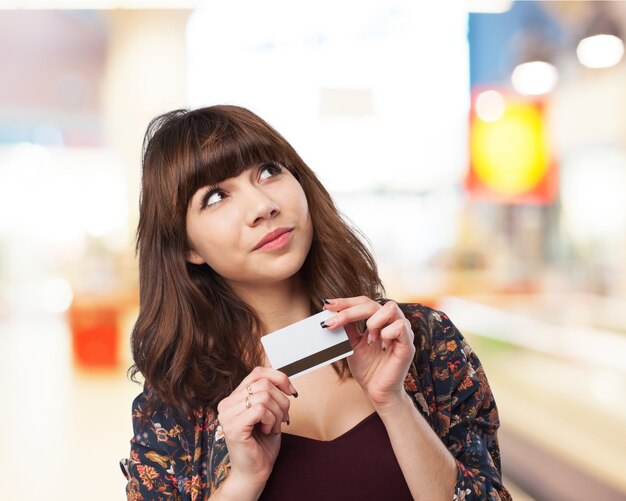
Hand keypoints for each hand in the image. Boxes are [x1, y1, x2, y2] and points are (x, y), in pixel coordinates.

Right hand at [216, 367, 295, 492]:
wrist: (255, 471)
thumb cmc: (262, 444)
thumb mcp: (270, 412)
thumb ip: (271, 394)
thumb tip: (285, 382)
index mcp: (234, 397)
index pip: (258, 372)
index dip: (279, 378)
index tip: (291, 392)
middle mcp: (226, 403)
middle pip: (264, 384)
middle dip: (282, 401)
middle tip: (282, 418)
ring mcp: (227, 415)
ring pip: (264, 396)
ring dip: (277, 413)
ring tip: (273, 426)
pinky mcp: (233, 427)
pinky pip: (261, 409)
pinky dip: (271, 420)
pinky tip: (267, 430)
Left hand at [323, 297, 414, 408]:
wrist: (376, 392)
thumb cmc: (367, 368)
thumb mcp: (352, 343)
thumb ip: (347, 327)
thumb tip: (332, 312)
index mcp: (379, 320)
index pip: (364, 302)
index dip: (346, 302)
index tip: (327, 306)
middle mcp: (392, 322)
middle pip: (372, 303)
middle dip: (350, 311)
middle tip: (333, 322)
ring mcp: (402, 332)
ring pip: (390, 308)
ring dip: (373, 321)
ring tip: (368, 339)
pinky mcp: (408, 345)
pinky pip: (400, 326)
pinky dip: (387, 333)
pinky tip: (382, 345)